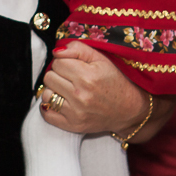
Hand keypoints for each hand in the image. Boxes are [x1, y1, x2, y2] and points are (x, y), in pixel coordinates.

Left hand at [38, 41, 158, 134]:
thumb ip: (77, 49)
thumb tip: (56, 52)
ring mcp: (75, 113)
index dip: (65, 62)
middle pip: (49, 77)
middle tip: (71, 79)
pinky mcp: (72, 126)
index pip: (57, 62)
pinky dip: (50, 107)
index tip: (74, 67)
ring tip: (68, 91)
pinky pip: (47, 114)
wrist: (128, 110)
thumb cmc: (114, 82)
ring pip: (46, 94)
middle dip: (59, 75)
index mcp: (87, 76)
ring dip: (54, 91)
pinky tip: (62, 102)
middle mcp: (80, 96)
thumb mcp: (101, 59)